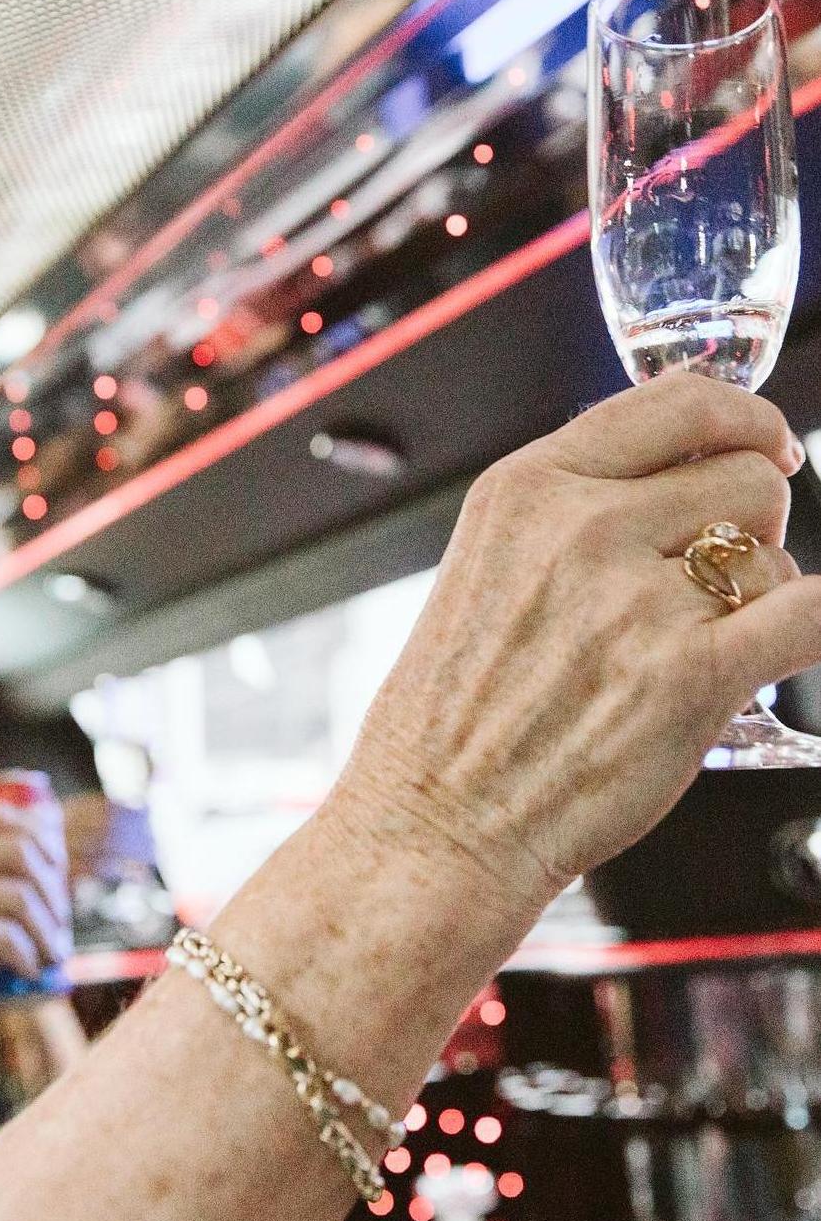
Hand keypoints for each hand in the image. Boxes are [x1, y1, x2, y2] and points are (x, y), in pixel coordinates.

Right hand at [0, 802, 71, 1030]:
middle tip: (61, 920)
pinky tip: (28, 969)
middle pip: (18, 851)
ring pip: (17, 895)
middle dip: (53, 888)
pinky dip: (25, 953)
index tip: (59, 868)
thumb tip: (27, 858)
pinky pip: (2, 935)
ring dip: (46, 929)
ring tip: (52, 952)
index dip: (41, 836)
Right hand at [329, 373, 820, 908]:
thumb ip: (572, 506)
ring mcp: (636, 602)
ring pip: (775, 555)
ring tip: (702, 641)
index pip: (678, 402)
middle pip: (745, 477)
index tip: (761, 443)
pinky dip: (805, 628)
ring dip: (760, 594)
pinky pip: (809, 618)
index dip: (744, 418)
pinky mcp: (691, 679)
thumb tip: (684, 465)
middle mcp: (581, 530)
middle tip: (715, 574)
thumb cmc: (454, 710)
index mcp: (525, 489)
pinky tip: (768, 653)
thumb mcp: (487, 563)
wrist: (437, 817)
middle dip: (750, 524)